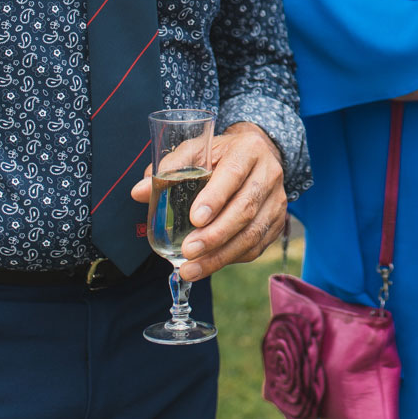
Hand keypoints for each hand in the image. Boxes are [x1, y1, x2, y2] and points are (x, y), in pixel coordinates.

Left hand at [130, 121, 286, 280]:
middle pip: (245, 209)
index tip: (194, 219)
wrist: (256, 156)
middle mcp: (269, 174)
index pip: (233, 174)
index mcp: (248, 150)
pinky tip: (209, 264)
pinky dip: (231, 258)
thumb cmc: (220, 154)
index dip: (215, 198)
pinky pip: (256, 247)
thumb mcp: (196, 151)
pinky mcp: (278, 222)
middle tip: (188, 251)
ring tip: (192, 269)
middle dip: (215, 235)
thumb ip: (169, 169)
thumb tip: (139, 192)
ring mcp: (277, 201)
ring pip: (253, 233)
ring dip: (221, 255)